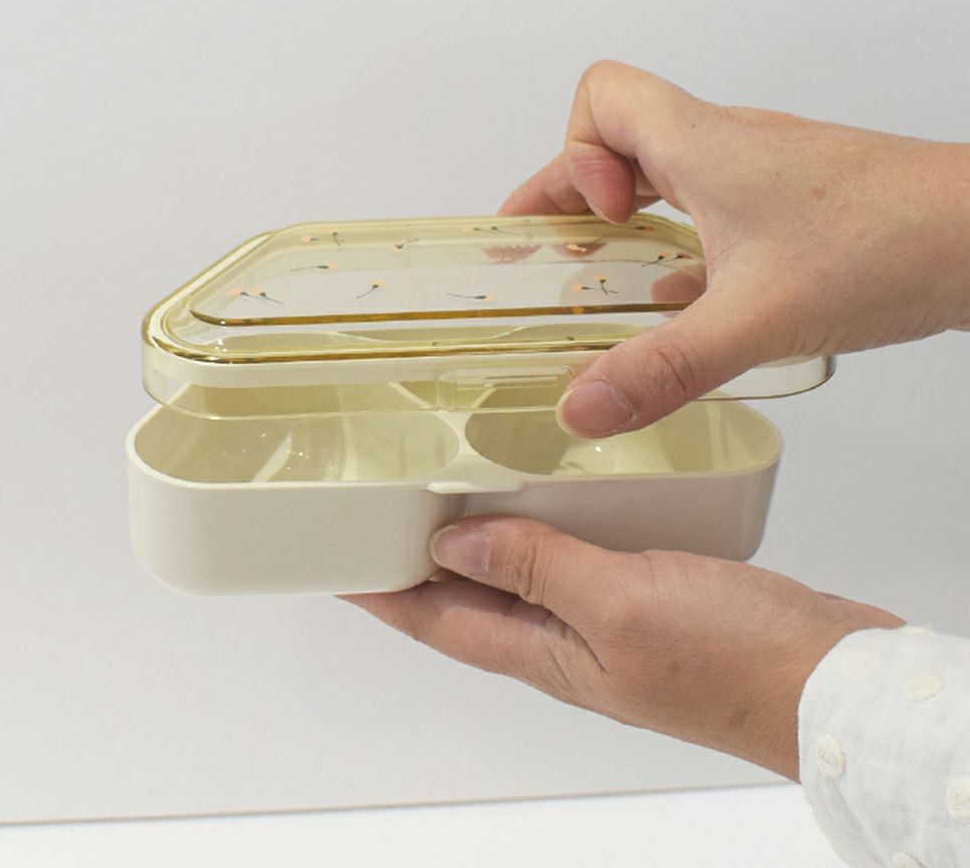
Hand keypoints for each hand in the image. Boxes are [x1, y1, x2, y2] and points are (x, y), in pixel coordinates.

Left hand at [345, 517, 903, 779]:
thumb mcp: (618, 605)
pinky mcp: (650, 596)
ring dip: (490, 535)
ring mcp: (609, 620)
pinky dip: (556, 525)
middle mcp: (567, 641)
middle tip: (391, 511)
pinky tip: (564, 490)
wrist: (828, 681)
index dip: (381, 593)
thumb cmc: (733, 663)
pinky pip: (580, 556)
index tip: (337, 564)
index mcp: (546, 653)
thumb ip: (536, 569)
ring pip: (527, 572)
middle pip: (473, 597)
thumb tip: (453, 542)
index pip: (437, 620)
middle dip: (424, 561)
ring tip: (462, 484)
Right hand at [500, 61, 969, 436]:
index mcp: (703, 146)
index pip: (601, 99)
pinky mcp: (790, 201)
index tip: (594, 224)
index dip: (573, 157)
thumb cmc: (888, 246)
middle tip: (549, 250)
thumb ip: (661, 368)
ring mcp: (762, 171)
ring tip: (601, 273)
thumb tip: (582, 406)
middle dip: (573, 192)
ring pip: (665, 170)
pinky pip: (709, 202)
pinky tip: (683, 296)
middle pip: (620, 138)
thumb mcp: (754, 320)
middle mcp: (727, 146)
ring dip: (623, 215)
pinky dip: (677, 239)